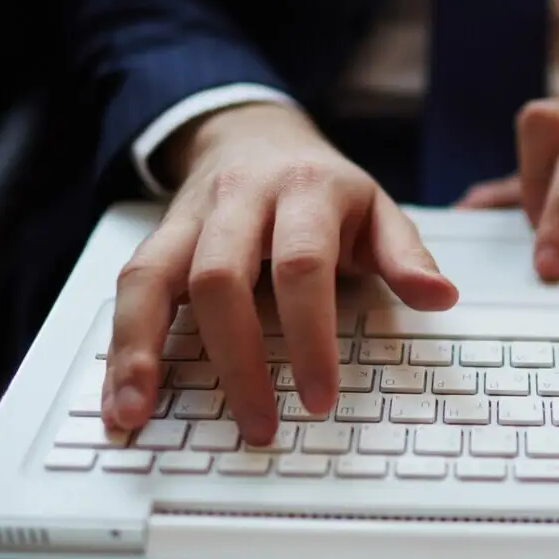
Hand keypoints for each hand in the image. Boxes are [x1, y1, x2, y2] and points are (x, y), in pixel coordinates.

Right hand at [102, 103, 457, 442]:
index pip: (301, 265)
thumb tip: (439, 297)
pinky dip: (120, 347)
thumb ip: (405, 255)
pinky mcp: (157, 237)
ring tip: (137, 415)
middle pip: (220, 277)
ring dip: (142, 351)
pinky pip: (127, 289)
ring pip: (154, 278)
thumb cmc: (323, 186)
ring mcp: (190, 217)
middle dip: (236, 359)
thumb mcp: (377, 208)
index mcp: (306, 191)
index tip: (319, 396)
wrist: (256, 134)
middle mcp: (239, 199)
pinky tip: (119, 398)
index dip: (308, 334)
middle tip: (259, 424)